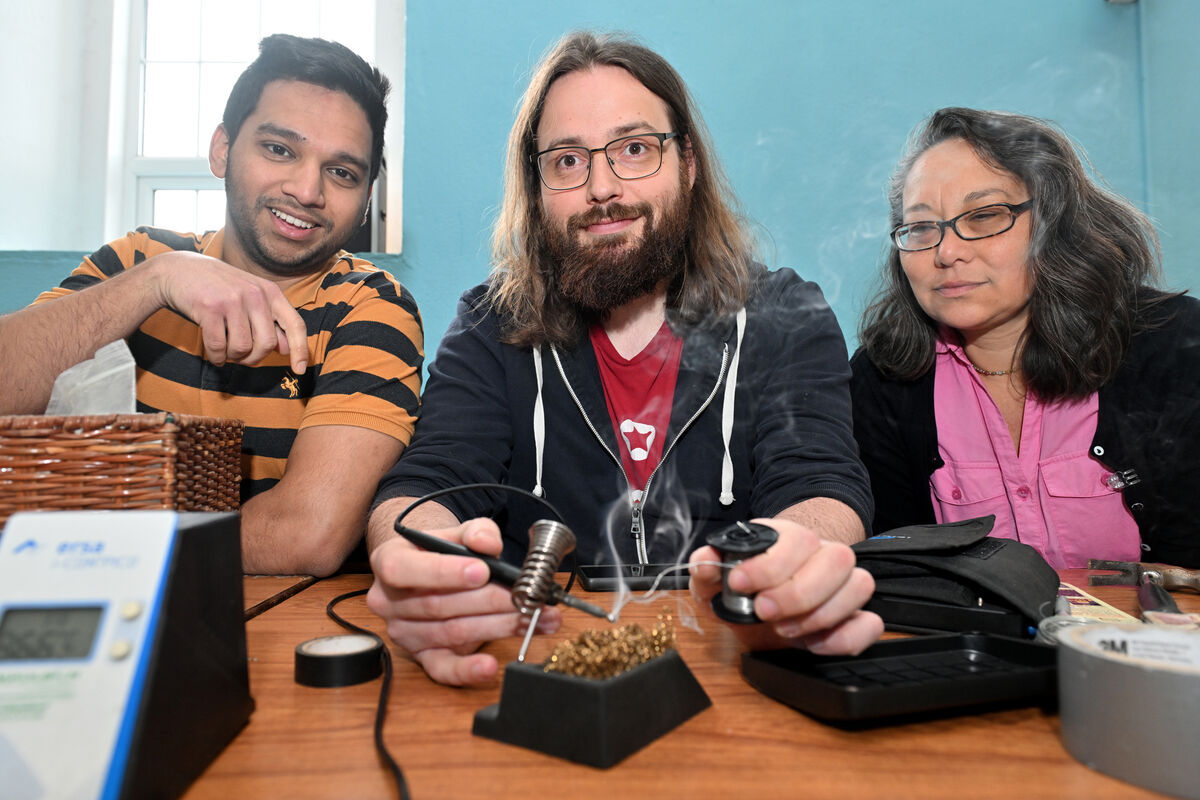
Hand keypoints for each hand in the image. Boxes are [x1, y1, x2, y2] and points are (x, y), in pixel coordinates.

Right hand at [146, 251, 308, 371]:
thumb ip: (269, 320)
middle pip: (267, 344)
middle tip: (241, 358)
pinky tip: (213, 354)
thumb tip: (287, 349)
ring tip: (225, 350)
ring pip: (242, 348)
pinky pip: (218, 347)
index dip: (301, 350)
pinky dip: (216, 357)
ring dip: (232, 357)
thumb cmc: (219, 290)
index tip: (300, 370)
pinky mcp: (209, 308)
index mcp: (270, 292)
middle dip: (254, 359)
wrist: (179, 270)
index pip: (295, 324)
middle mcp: (255, 294)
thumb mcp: (249, 297)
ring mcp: (232, 300)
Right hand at [366, 517, 561, 685]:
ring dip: (499, 626)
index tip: (482, 571)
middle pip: (439, 605)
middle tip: (527, 597)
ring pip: (452, 632)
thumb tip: (488, 543)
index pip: (404, 570)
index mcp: (389, 562)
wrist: (431, 569)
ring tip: (536, 617)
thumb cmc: (443, 551)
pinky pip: (442, 669)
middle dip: (490, 601)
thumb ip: (475, 532)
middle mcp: (389, 601)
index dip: (444, 572)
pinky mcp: (422, 656)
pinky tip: (491, 666)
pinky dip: (468, 670)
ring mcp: (404, 632)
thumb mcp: (458, 532)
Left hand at [689, 517, 881, 653]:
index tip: (739, 584)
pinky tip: (812, 645)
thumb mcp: (715, 578)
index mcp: (789, 538)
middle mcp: (823, 555)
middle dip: (798, 592)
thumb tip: (704, 562)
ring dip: (820, 615)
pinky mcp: (854, 618)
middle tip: (764, 612)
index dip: (769, 564)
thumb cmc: (742, 588)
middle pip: (837, 559)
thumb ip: (706, 566)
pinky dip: (844, 638)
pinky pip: (870, 624)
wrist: (759, 605)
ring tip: (784, 629)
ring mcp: (843, 586)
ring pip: (860, 586)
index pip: (797, 539)